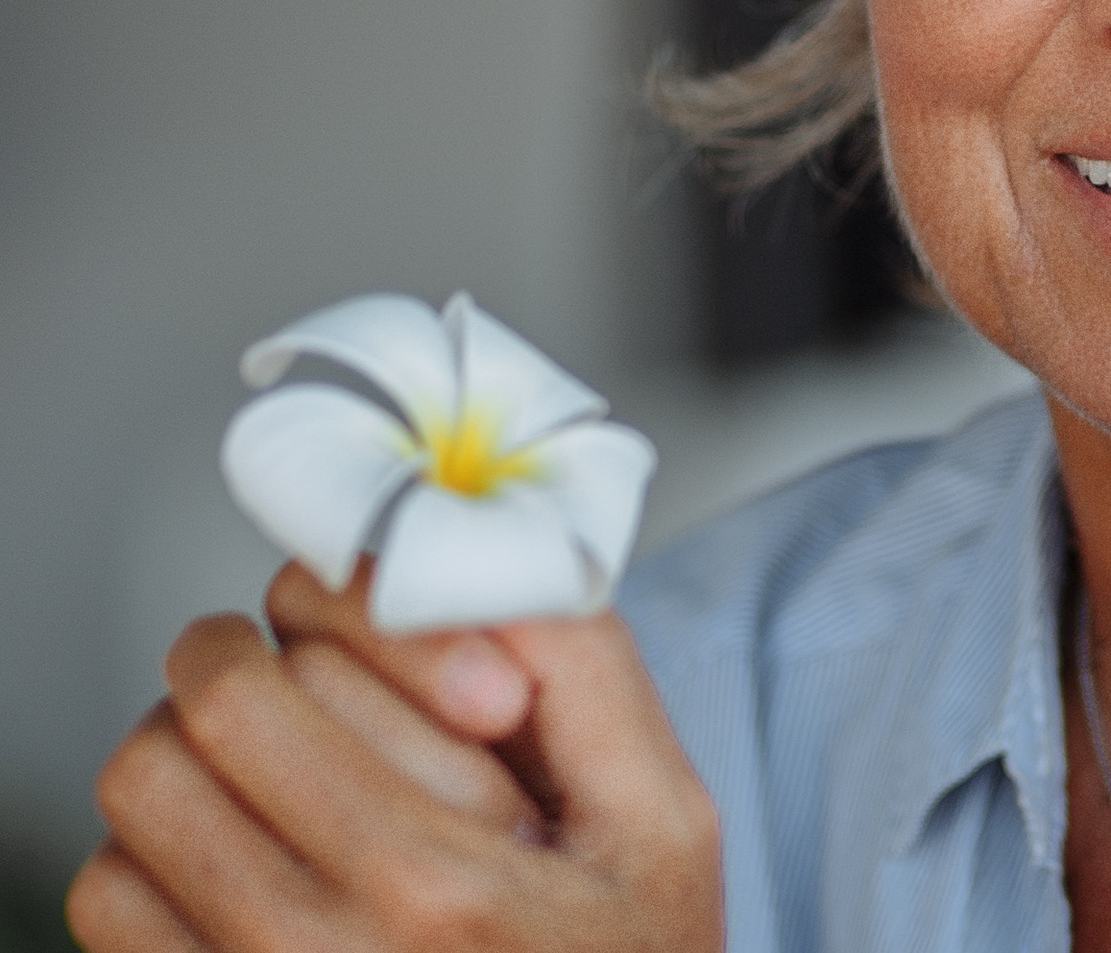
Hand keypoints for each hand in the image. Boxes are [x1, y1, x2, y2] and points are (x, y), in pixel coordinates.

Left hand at [68, 565, 721, 950]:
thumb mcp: (665, 818)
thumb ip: (586, 669)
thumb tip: (466, 550)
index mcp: (442, 888)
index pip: (278, 673)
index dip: (324, 620)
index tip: (365, 644)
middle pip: (190, 726)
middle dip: (248, 674)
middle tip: (313, 691)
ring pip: (137, 801)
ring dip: (200, 765)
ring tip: (286, 782)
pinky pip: (106, 899)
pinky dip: (160, 861)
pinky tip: (253, 866)